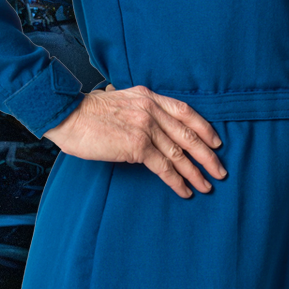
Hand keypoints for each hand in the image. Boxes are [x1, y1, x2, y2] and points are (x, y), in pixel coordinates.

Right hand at [43, 86, 224, 197]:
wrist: (68, 114)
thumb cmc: (89, 112)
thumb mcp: (122, 99)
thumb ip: (141, 108)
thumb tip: (153, 125)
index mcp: (150, 97)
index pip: (186, 112)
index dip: (205, 128)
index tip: (217, 142)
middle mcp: (153, 111)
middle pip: (189, 135)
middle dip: (208, 155)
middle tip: (220, 171)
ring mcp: (146, 128)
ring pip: (179, 153)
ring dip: (196, 172)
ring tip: (208, 185)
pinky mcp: (136, 146)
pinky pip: (163, 167)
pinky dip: (177, 180)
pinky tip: (185, 190)